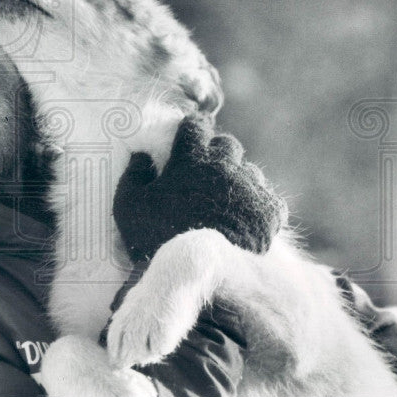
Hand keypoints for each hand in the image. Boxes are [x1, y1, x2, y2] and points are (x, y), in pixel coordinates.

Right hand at [112, 116, 286, 260]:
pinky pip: (268, 198)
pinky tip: (246, 217)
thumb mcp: (128, 206)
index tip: (188, 137)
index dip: (191, 128)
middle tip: (205, 171)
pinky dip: (258, 205)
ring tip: (226, 200)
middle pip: (227, 144)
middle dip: (216, 152)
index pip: (195, 125)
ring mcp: (250, 187)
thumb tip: (141, 156)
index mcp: (191, 158)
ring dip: (238, 179)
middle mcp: (224, 166)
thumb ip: (132, 175)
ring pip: (249, 171)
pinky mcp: (269, 212)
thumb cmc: (156, 236)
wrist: (196, 271)